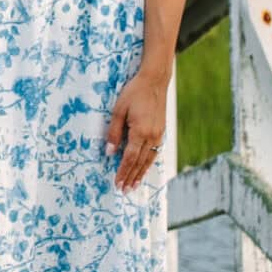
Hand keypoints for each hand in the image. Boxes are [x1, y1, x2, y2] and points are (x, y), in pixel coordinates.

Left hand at [105, 67, 170, 190]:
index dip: (123, 172)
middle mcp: (152, 136)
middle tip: (124, 191)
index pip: (129, 158)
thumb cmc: (134, 93)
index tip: (117, 183)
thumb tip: (109, 152)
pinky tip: (144, 169)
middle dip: (131, 177)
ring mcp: (158, 135)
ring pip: (149, 160)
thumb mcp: (118, 110)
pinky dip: (149, 163)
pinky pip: (154, 153)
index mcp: (140, 132)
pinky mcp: (161, 132)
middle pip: (139, 163)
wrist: (154, 81)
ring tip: (134, 186)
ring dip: (141, 174)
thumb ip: (114, 133)